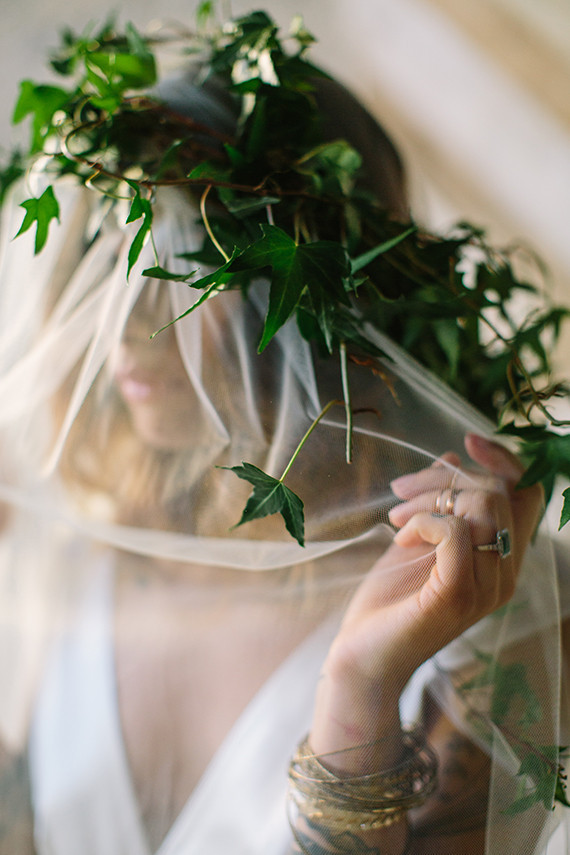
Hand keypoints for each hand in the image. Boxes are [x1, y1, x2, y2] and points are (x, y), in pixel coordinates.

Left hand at [310, 434, 542, 769]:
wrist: (364, 656)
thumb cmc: (391, 601)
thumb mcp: (418, 540)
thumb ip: (440, 505)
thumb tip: (452, 458)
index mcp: (502, 559)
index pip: (529, 495)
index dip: (504, 460)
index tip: (467, 441)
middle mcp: (505, 574)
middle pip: (498, 492)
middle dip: (443, 479)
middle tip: (400, 491)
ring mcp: (485, 587)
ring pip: (483, 507)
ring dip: (429, 499)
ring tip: (397, 519)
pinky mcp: (457, 595)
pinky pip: (456, 532)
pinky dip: (424, 522)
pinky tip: (400, 538)